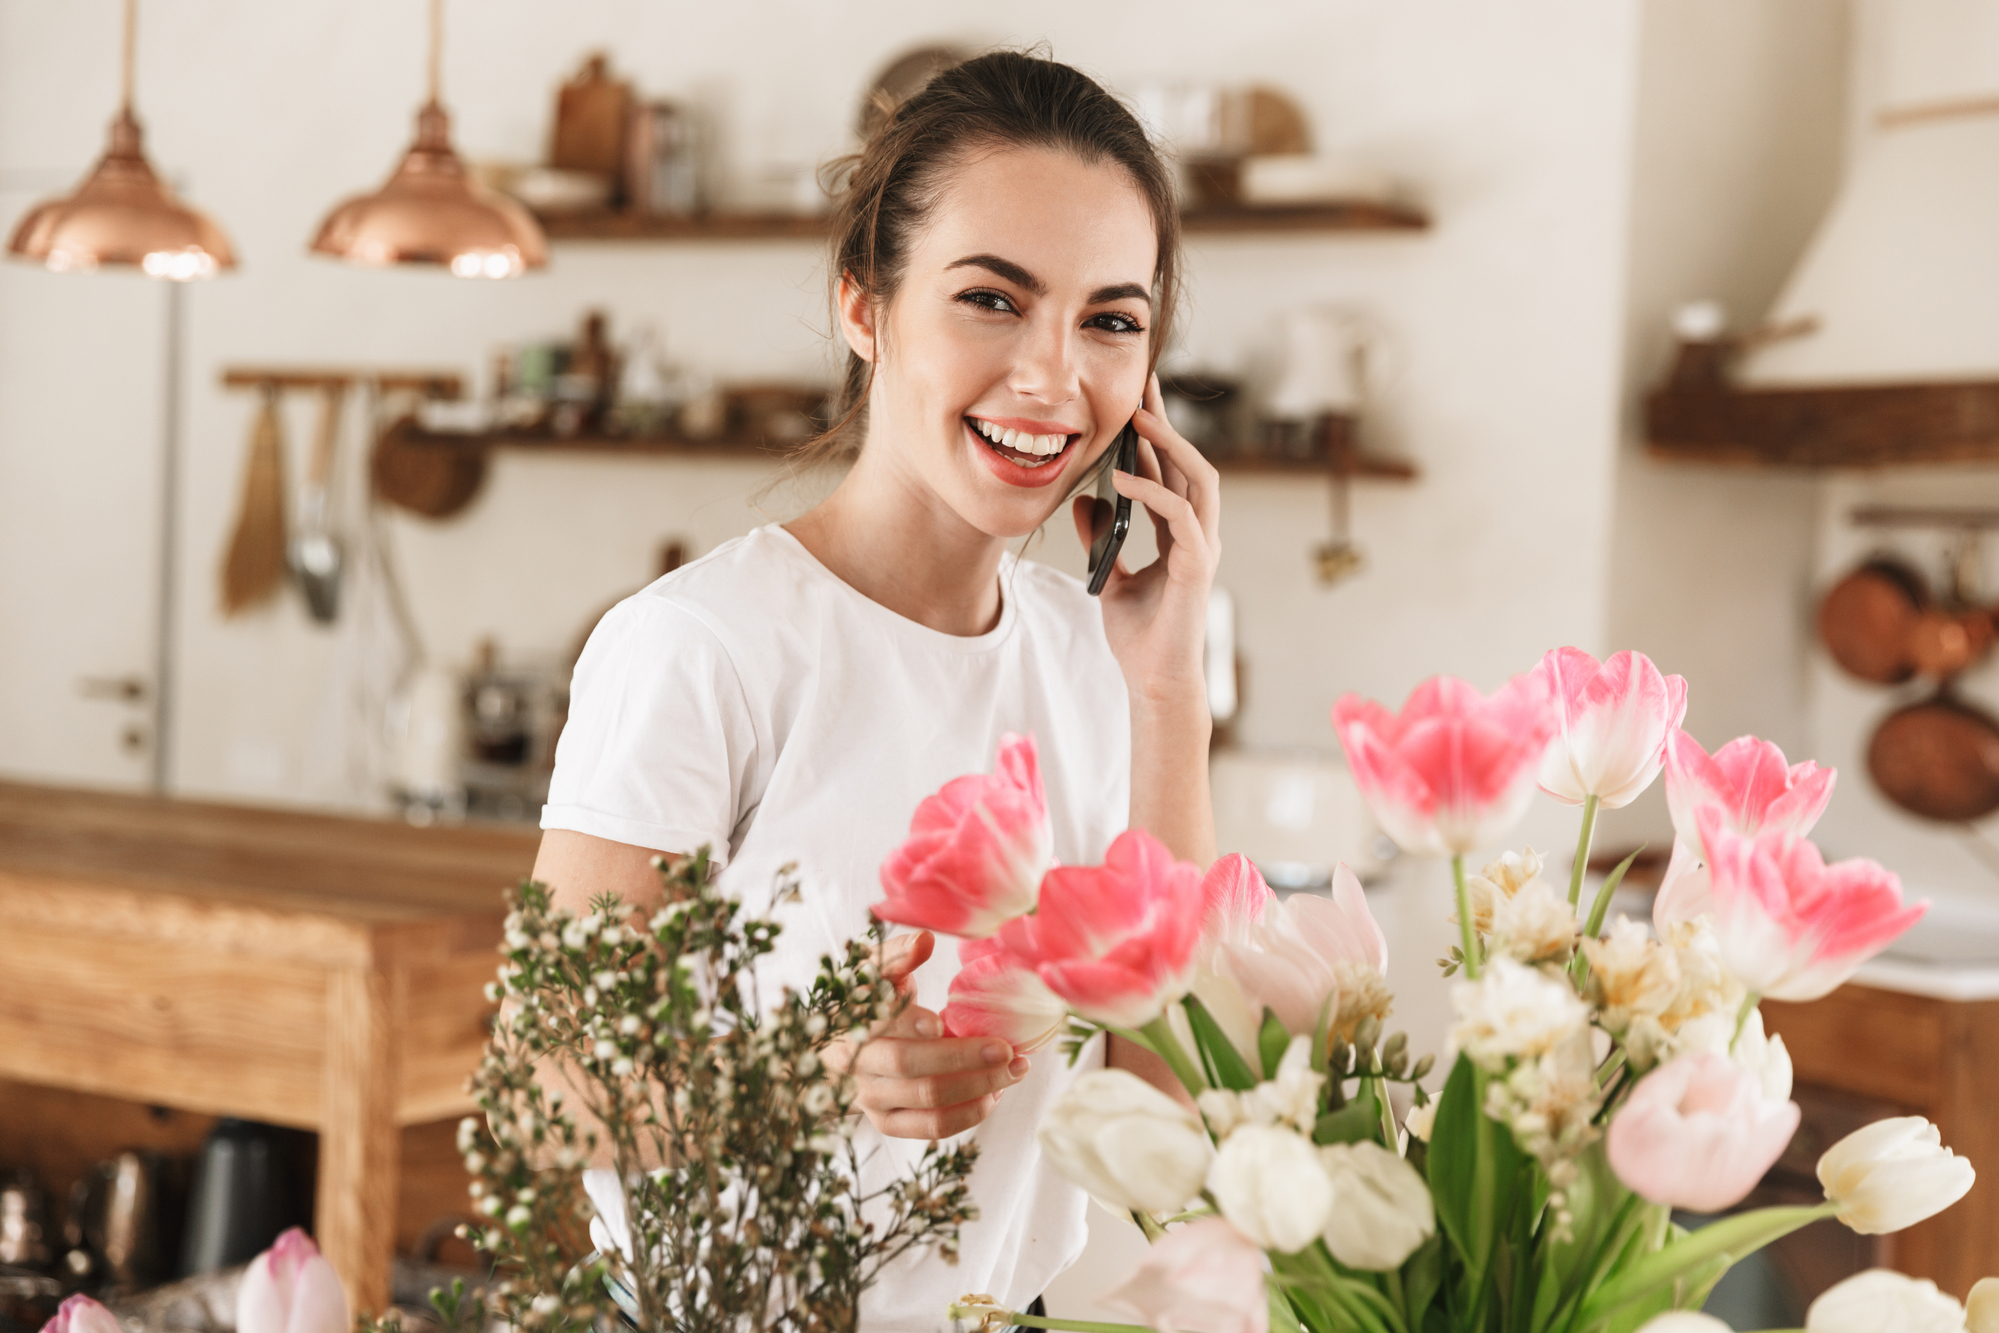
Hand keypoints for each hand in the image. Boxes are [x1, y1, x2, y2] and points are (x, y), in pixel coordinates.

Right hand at [824, 931, 1032, 1139]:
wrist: (832, 1057)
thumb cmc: (867, 1005)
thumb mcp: (874, 974)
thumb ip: (898, 955)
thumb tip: (926, 939)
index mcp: (852, 1020)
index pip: (877, 1023)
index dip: (907, 1023)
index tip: (941, 1021)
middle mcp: (857, 1064)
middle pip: (908, 1065)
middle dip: (962, 1058)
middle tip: (1006, 1048)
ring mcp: (872, 1099)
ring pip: (927, 1100)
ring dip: (978, 1087)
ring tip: (1015, 1069)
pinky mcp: (888, 1123)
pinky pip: (932, 1127)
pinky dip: (969, 1113)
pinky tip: (995, 1093)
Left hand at [1072, 373, 1221, 710]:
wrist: (1153, 680)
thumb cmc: (1139, 635)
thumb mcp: (1108, 576)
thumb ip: (1100, 538)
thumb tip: (1083, 501)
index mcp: (1178, 533)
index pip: (1170, 470)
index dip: (1155, 433)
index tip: (1136, 396)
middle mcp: (1197, 533)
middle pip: (1190, 462)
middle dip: (1168, 421)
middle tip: (1144, 384)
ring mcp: (1202, 547)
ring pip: (1200, 479)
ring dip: (1172, 445)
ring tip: (1141, 420)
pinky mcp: (1197, 566)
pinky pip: (1181, 516)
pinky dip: (1154, 493)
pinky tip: (1124, 480)